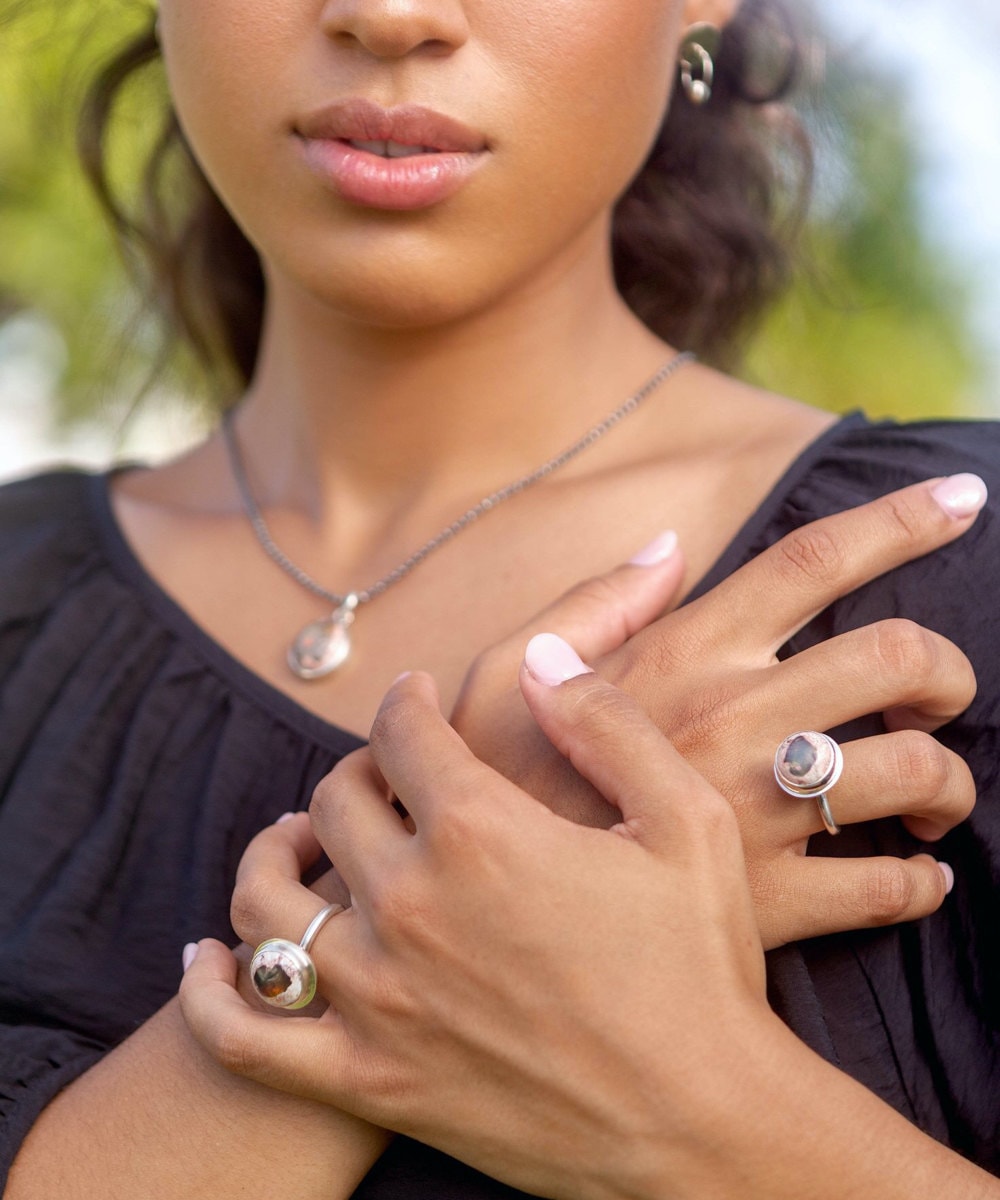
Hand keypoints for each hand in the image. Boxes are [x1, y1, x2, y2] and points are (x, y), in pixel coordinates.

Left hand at [182, 657, 779, 1199]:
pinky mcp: (368, 1078)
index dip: (404, 700)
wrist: (701, 1126)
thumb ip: (607, 723)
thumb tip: (544, 657)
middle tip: (379, 776)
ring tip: (294, 841)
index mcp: (482, 831)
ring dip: (272, 854)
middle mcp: (411, 904)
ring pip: (268, 901)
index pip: (400, 730)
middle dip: (354, 772)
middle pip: (333, 803)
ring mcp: (379, 996)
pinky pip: (246, 1036)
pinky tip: (207, 958)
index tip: (413, 696)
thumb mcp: (687, 819)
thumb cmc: (700, 966)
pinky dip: (212, 993)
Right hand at [451, 475, 983, 947]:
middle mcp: (736, 717)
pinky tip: (911, 879)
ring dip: (947, 784)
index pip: (811, 560)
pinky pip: (886, 887)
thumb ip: (592, 602)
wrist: (475, 913)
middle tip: (939, 696)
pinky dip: (918, 883)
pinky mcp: (770, 901)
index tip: (963, 500)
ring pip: (916, 770)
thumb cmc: (490, 784)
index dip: (900, 520)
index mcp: (684, 652)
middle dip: (947, 671)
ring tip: (929, 804)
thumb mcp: (505, 672)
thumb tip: (669, 546)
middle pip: (898, 656)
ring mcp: (760, 810)